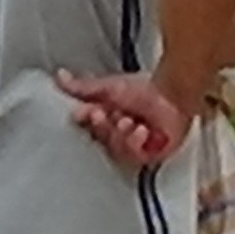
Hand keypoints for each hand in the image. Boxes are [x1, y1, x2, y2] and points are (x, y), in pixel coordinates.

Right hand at [55, 70, 185, 168]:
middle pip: (100, 137)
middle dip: (101, 125)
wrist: (174, 94)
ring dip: (118, 133)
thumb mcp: (110, 86)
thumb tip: (61, 77)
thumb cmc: (149, 88)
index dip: (84, 118)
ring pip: (115, 147)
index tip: (84, 111)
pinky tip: (141, 130)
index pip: (87, 124)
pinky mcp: (150, 154)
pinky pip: (134, 156)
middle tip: (103, 114)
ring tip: (126, 120)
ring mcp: (135, 143)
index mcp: (108, 115)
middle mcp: (120, 130)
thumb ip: (84, 86)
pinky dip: (135, 142)